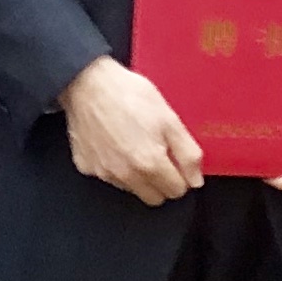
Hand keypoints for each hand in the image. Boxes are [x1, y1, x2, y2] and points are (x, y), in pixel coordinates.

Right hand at [62, 54, 201, 205]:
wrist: (87, 82)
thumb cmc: (130, 95)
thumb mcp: (170, 119)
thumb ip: (188, 154)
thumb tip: (195, 180)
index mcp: (150, 164)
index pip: (177, 191)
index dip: (181, 175)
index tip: (175, 159)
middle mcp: (126, 176)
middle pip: (154, 198)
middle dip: (161, 182)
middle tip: (158, 154)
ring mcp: (103, 173)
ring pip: (131, 188)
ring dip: (137, 176)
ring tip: (133, 144)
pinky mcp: (86, 166)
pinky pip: (107, 176)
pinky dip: (114, 166)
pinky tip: (113, 143)